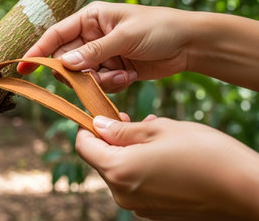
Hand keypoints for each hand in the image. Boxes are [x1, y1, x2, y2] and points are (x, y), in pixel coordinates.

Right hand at [18, 2, 191, 91]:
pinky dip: (113, 83)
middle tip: (95, 75)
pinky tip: (131, 74)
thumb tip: (64, 64)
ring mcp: (102, 54)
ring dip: (100, 80)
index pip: (56, 34)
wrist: (188, 44)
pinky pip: (100, 83)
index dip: (38, 50)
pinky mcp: (113, 69)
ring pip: (84, 75)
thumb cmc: (158, 28)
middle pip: (67, 59)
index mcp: (91, 18)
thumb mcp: (125, 36)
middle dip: (79, 72)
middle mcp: (92, 36)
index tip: (23, 67)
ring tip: (124, 72)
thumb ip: (94, 52)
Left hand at [76, 116, 258, 219]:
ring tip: (155, 135)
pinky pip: (137, 185)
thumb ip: (122, 130)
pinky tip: (165, 156)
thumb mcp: (159, 130)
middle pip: (101, 160)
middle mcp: (123, 194)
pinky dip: (142, 167)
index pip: (83, 147)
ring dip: (129, 152)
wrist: (245, 190)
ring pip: (120, 171)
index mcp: (119, 171)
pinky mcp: (155, 212)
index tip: (102, 116)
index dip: (88, 128)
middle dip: (112, 139)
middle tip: (134, 121)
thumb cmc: (204, 152)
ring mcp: (139, 206)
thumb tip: (97, 125)